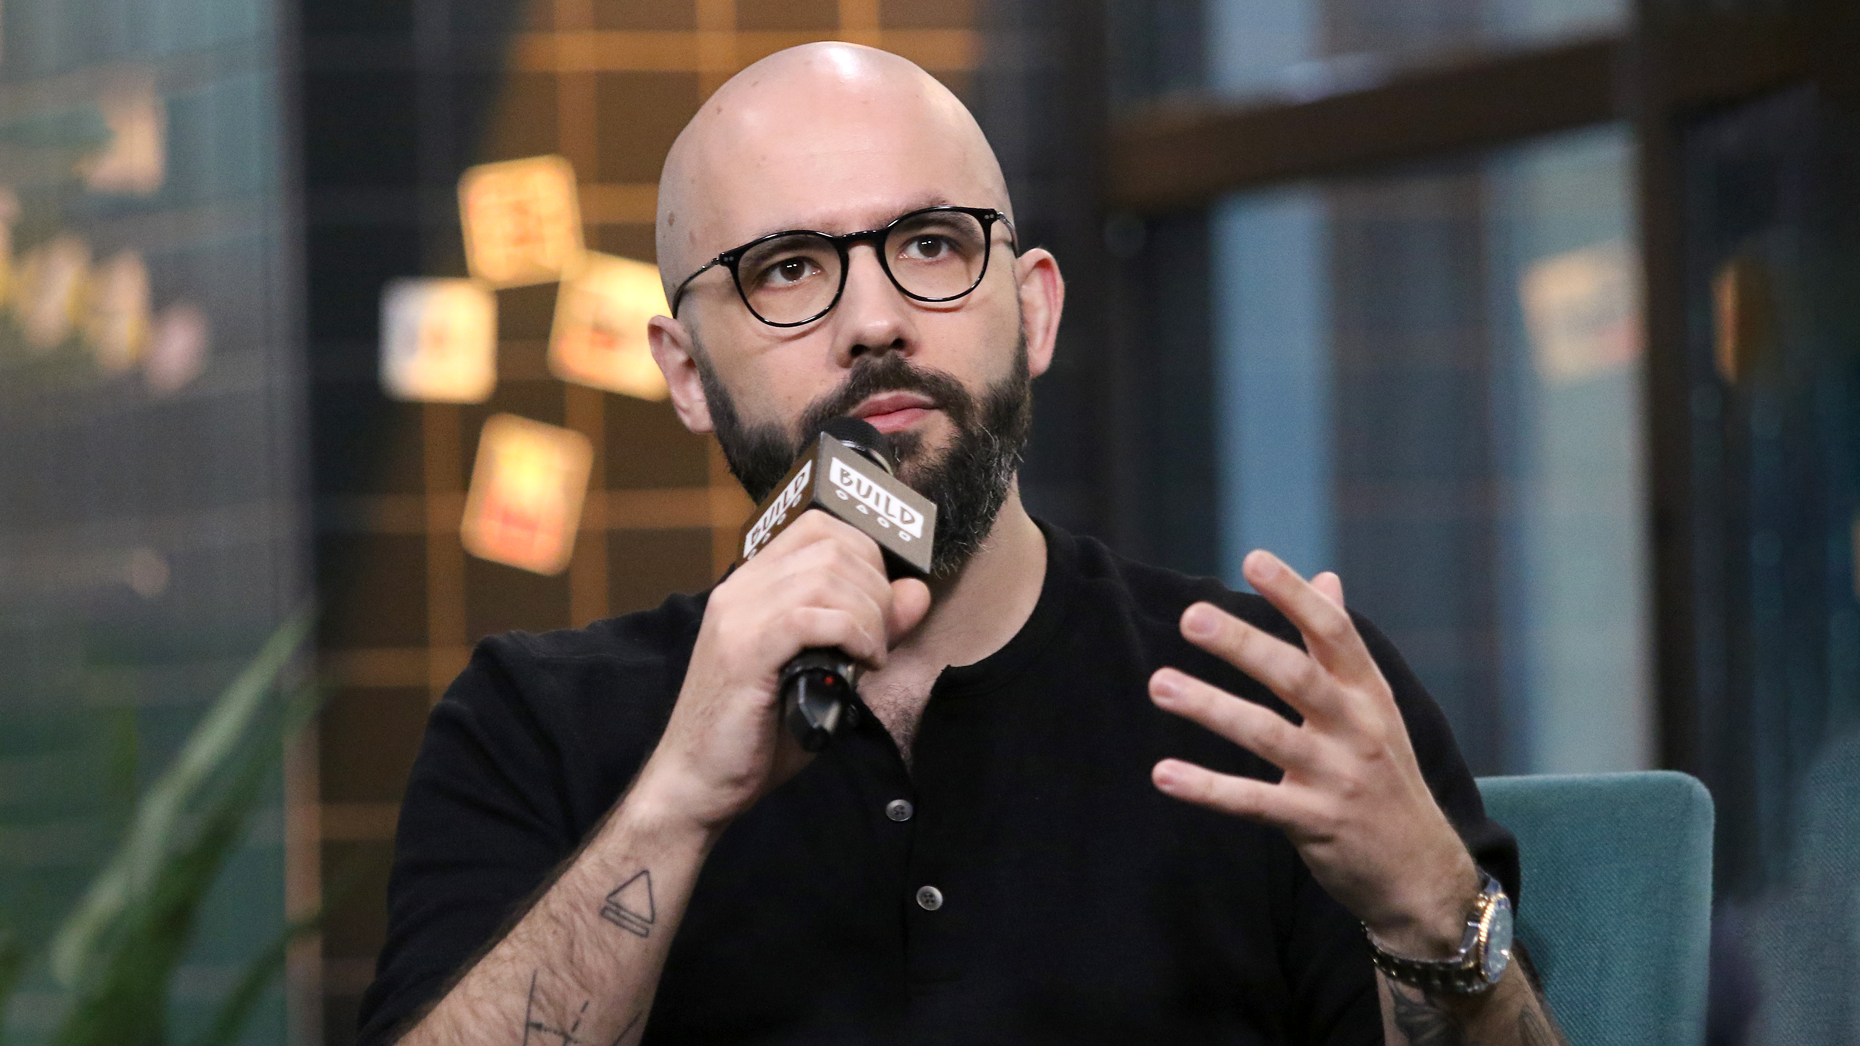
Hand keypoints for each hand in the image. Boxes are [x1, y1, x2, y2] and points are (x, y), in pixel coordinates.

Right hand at [636, 511, 930, 834]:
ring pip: (826, 576)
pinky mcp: (743, 652)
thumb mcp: (826, 670)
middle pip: (831, 545)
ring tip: (871, 655)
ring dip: (868, 614)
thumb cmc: (758, 731)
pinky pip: (811, 617)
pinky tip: (862, 664)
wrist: (697, 782)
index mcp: (751, 584)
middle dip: (876, 587)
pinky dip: (853, 634)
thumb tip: (916, 591)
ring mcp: (737, 617)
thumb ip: (867, 627)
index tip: (883, 601)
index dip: (867, 554)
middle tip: (880, 637)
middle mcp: (740, 589)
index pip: (818, 526)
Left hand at [1148, 550, 1478, 957]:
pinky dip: (1207, 789)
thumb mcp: (1376, 708)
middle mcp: (1357, 730)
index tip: (1253, 559)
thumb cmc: (1386, 778)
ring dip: (1210, 707)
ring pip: (1267, 735)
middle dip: (1244, 644)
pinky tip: (1163, 774)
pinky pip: (1253, 803)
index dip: (1294, 595)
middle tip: (1191, 616)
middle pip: (1296, 676)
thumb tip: (1325, 578)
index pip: (1334, 632)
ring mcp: (1338, 778)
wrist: (1422, 873)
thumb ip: (1339, 647)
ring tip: (1159, 684)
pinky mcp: (1315, 825)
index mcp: (1370, 694)